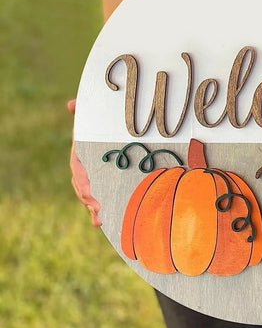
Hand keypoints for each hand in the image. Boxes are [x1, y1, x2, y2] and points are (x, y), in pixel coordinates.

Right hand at [68, 99, 101, 226]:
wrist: (123, 127)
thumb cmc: (108, 120)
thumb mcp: (99, 114)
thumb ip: (86, 110)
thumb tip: (71, 105)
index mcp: (83, 150)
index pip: (78, 168)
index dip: (83, 182)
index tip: (91, 193)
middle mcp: (87, 164)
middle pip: (83, 185)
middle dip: (89, 199)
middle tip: (99, 207)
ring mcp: (96, 175)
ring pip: (90, 195)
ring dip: (93, 208)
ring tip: (100, 220)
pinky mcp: (107, 183)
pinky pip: (100, 199)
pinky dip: (100, 212)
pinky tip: (102, 222)